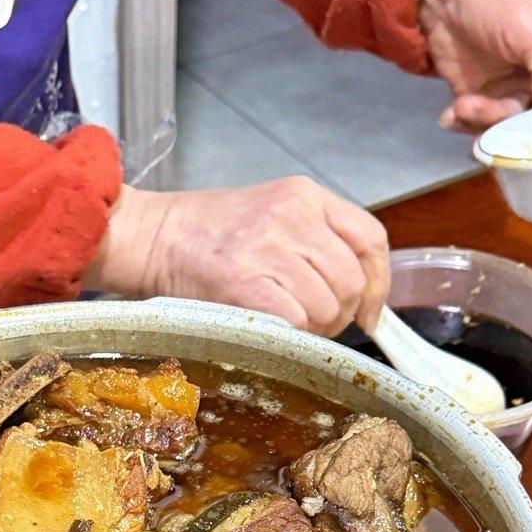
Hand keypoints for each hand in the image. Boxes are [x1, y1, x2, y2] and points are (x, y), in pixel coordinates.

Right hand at [83, 177, 389, 335]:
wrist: (153, 236)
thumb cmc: (207, 235)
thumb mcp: (271, 215)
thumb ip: (314, 241)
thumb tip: (355, 295)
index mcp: (304, 195)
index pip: (370, 239)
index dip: (378, 283)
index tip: (369, 311)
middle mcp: (292, 215)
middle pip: (350, 280)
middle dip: (339, 315)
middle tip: (314, 325)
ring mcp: (267, 247)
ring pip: (326, 306)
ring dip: (313, 329)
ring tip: (287, 326)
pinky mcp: (244, 281)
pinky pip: (294, 320)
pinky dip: (290, 335)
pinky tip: (272, 331)